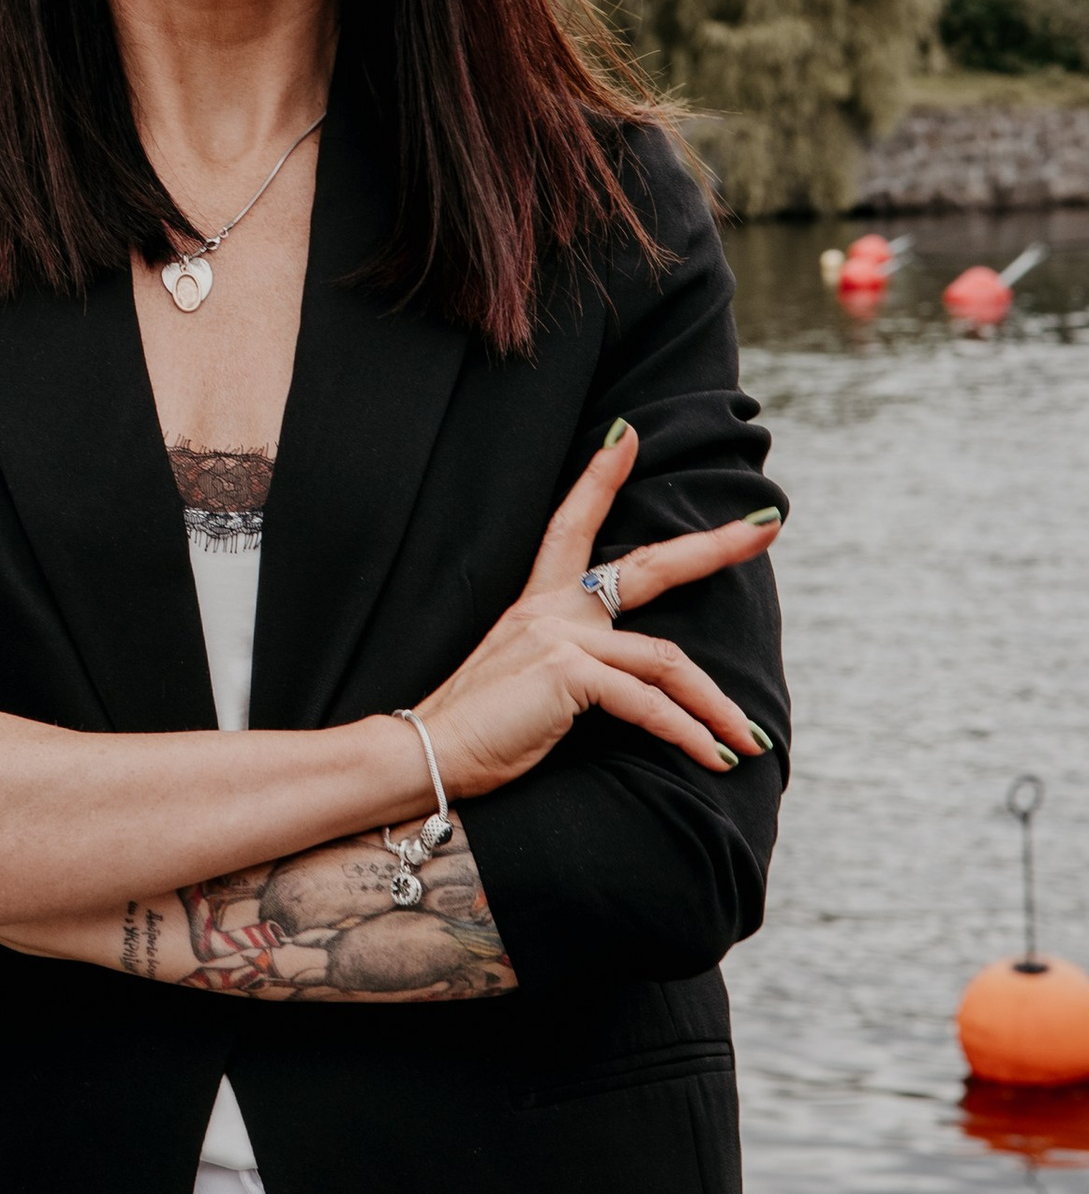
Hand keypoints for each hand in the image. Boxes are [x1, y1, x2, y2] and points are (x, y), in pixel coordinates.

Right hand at [414, 420, 779, 797]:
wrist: (427, 754)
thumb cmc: (473, 730)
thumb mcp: (526, 684)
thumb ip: (569, 668)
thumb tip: (623, 687)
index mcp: (536, 605)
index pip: (570, 525)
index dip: (599, 478)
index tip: (626, 435)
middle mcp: (551, 610)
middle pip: (646, 567)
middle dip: (713, 547)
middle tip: (765, 527)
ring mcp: (560, 636)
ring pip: (665, 661)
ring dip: (715, 706)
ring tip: (748, 740)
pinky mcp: (568, 673)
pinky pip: (647, 705)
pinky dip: (686, 734)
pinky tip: (712, 758)